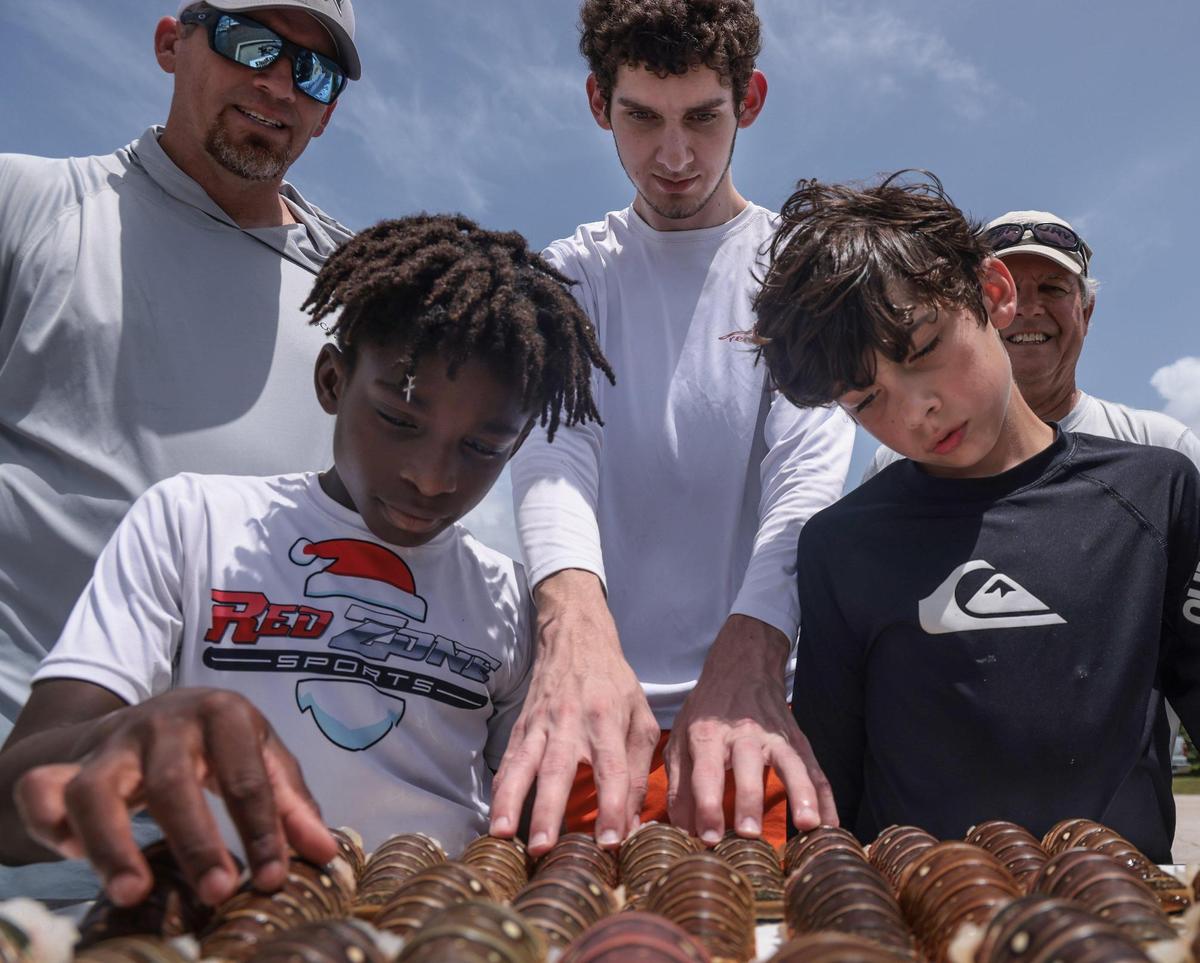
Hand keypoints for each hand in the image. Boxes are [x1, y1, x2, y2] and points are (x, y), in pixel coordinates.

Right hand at [12, 687, 334, 907]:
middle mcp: (163, 724)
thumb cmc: (216, 746)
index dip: (263, 830)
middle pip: (174, 781)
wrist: (144, 718)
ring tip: (133, 893)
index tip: (273, 879)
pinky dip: (49, 823)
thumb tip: (324, 855)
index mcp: (223, 715)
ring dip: (111, 843)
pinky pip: (43, 791)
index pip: (247, 776)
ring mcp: (111, 744)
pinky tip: (70, 856)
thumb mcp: (260, 758)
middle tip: (216, 892)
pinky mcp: (66, 765)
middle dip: (196, 839)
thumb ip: (291, 804)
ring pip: (96, 790)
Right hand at [490, 569, 659, 855]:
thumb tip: (631, 826)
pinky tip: (494, 817)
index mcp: (608, 719)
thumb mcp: (640, 719)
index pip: (612, 767)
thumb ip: (637, 771)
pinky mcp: (521, 727)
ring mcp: (540, 724)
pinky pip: (508, 761)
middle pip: (559, 769)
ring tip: (503, 835)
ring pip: (523, 765)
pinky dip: (499, 790)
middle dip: (550, 810)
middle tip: (544, 848)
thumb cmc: (614, 684)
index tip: (611, 842)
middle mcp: (571, 722)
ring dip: (512, 802)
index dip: (613, 805)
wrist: (574, 639)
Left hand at [664, 614, 836, 843]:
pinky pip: (815, 771)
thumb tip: (684, 832)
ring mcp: (775, 736)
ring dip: (801, 794)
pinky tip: (830, 826)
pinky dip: (826, 798)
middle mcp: (743, 733)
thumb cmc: (706, 713)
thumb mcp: (681, 740)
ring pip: (791, 765)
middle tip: (749, 835)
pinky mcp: (798, 741)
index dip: (707, 805)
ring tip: (808, 826)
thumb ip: (680, 786)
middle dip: (748, 801)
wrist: (742, 669)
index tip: (709, 839)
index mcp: (708, 734)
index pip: (706, 771)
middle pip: (748, 767)